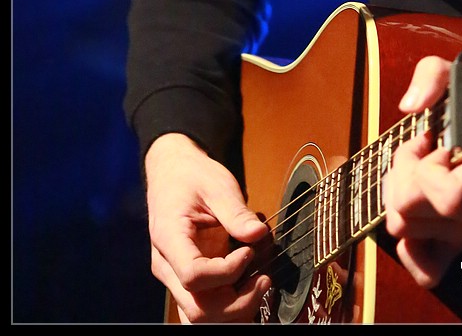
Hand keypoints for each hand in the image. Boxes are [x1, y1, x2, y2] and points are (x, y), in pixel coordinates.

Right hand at [144, 132, 272, 322]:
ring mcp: (174, 277)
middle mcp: (166, 266)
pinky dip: (227, 307)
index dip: (227, 272)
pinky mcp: (186, 281)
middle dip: (237, 302)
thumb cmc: (192, 177)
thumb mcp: (217, 185)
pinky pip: (203, 309)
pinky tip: (247, 288)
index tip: (248, 252)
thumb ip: (236, 212)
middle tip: (264, 279)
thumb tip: (259, 235)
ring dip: (234, 310)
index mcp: (169, 238)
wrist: (174, 173)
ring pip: (198, 317)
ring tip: (259, 284)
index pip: (193, 276)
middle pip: (197, 309)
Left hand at [382, 56, 461, 288]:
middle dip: (403, 171)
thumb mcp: (456, 70)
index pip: (449, 196)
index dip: (423, 165)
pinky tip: (415, 206)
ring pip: (404, 229)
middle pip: (411, 210)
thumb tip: (410, 107)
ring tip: (421, 164)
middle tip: (420, 146)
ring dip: (401, 190)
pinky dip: (410, 246)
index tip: (429, 136)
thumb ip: (433, 76)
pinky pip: (428, 271)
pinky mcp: (459, 242)